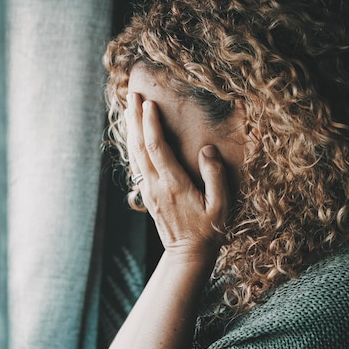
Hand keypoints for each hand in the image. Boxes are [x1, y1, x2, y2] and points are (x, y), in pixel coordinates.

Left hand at [125, 92, 229, 263]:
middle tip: (131, 94)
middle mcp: (156, 186)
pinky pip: (136, 165)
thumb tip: (206, 150)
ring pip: (134, 155)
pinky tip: (132, 135)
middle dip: (134, 119)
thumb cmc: (209, 230)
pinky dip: (132, 146)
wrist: (188, 254)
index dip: (150, 124)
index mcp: (173, 185)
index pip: (157, 148)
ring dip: (130, 130)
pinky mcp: (148, 195)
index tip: (148, 103)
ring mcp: (149, 191)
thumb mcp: (221, 205)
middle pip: (139, 147)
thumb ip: (215, 176)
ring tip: (127, 107)